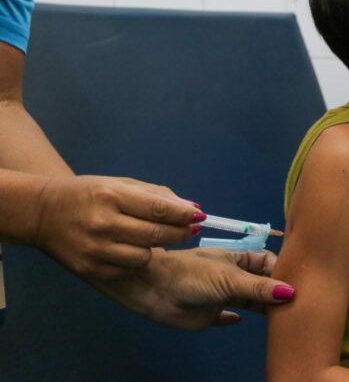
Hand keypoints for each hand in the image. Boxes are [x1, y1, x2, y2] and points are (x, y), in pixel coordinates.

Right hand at [35, 175, 202, 279]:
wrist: (41, 213)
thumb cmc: (88, 194)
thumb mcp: (119, 184)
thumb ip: (156, 195)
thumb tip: (192, 208)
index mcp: (112, 196)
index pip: (160, 208)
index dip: (185, 214)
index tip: (200, 216)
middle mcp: (103, 223)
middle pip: (157, 235)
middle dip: (181, 233)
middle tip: (190, 229)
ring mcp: (95, 249)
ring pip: (145, 257)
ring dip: (155, 249)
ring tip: (150, 238)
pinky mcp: (90, 269)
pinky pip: (127, 270)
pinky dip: (134, 261)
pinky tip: (128, 249)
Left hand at [92, 247, 294, 329]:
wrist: (154, 288)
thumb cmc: (192, 274)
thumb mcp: (230, 278)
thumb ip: (259, 288)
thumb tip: (291, 293)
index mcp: (238, 259)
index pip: (269, 263)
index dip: (283, 272)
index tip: (301, 285)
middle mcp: (233, 276)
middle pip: (262, 284)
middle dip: (277, 292)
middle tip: (298, 306)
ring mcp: (222, 295)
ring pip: (250, 302)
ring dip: (263, 308)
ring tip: (284, 318)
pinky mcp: (210, 315)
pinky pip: (227, 317)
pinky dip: (235, 319)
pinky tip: (242, 321)